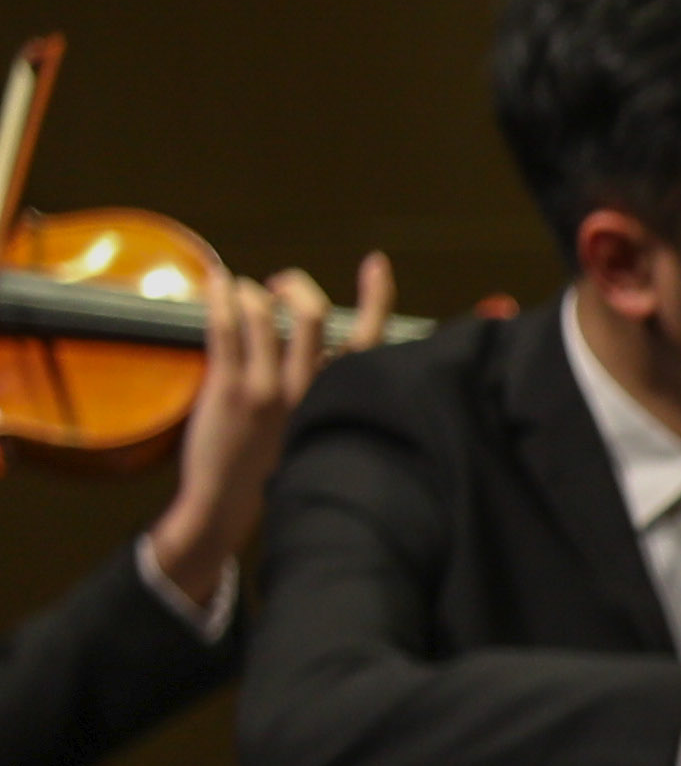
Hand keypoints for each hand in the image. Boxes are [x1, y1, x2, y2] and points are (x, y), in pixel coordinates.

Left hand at [150, 251, 372, 618]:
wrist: (229, 501)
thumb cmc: (273, 461)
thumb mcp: (316, 423)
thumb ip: (323, 384)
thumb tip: (317, 340)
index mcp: (336, 397)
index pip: (369, 341)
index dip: (376, 297)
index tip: (375, 264)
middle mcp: (308, 389)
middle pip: (313, 315)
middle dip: (295, 284)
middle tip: (279, 283)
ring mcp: (267, 389)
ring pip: (265, 315)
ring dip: (251, 291)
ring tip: (239, 290)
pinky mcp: (229, 390)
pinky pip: (226, 329)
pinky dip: (221, 298)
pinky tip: (218, 285)